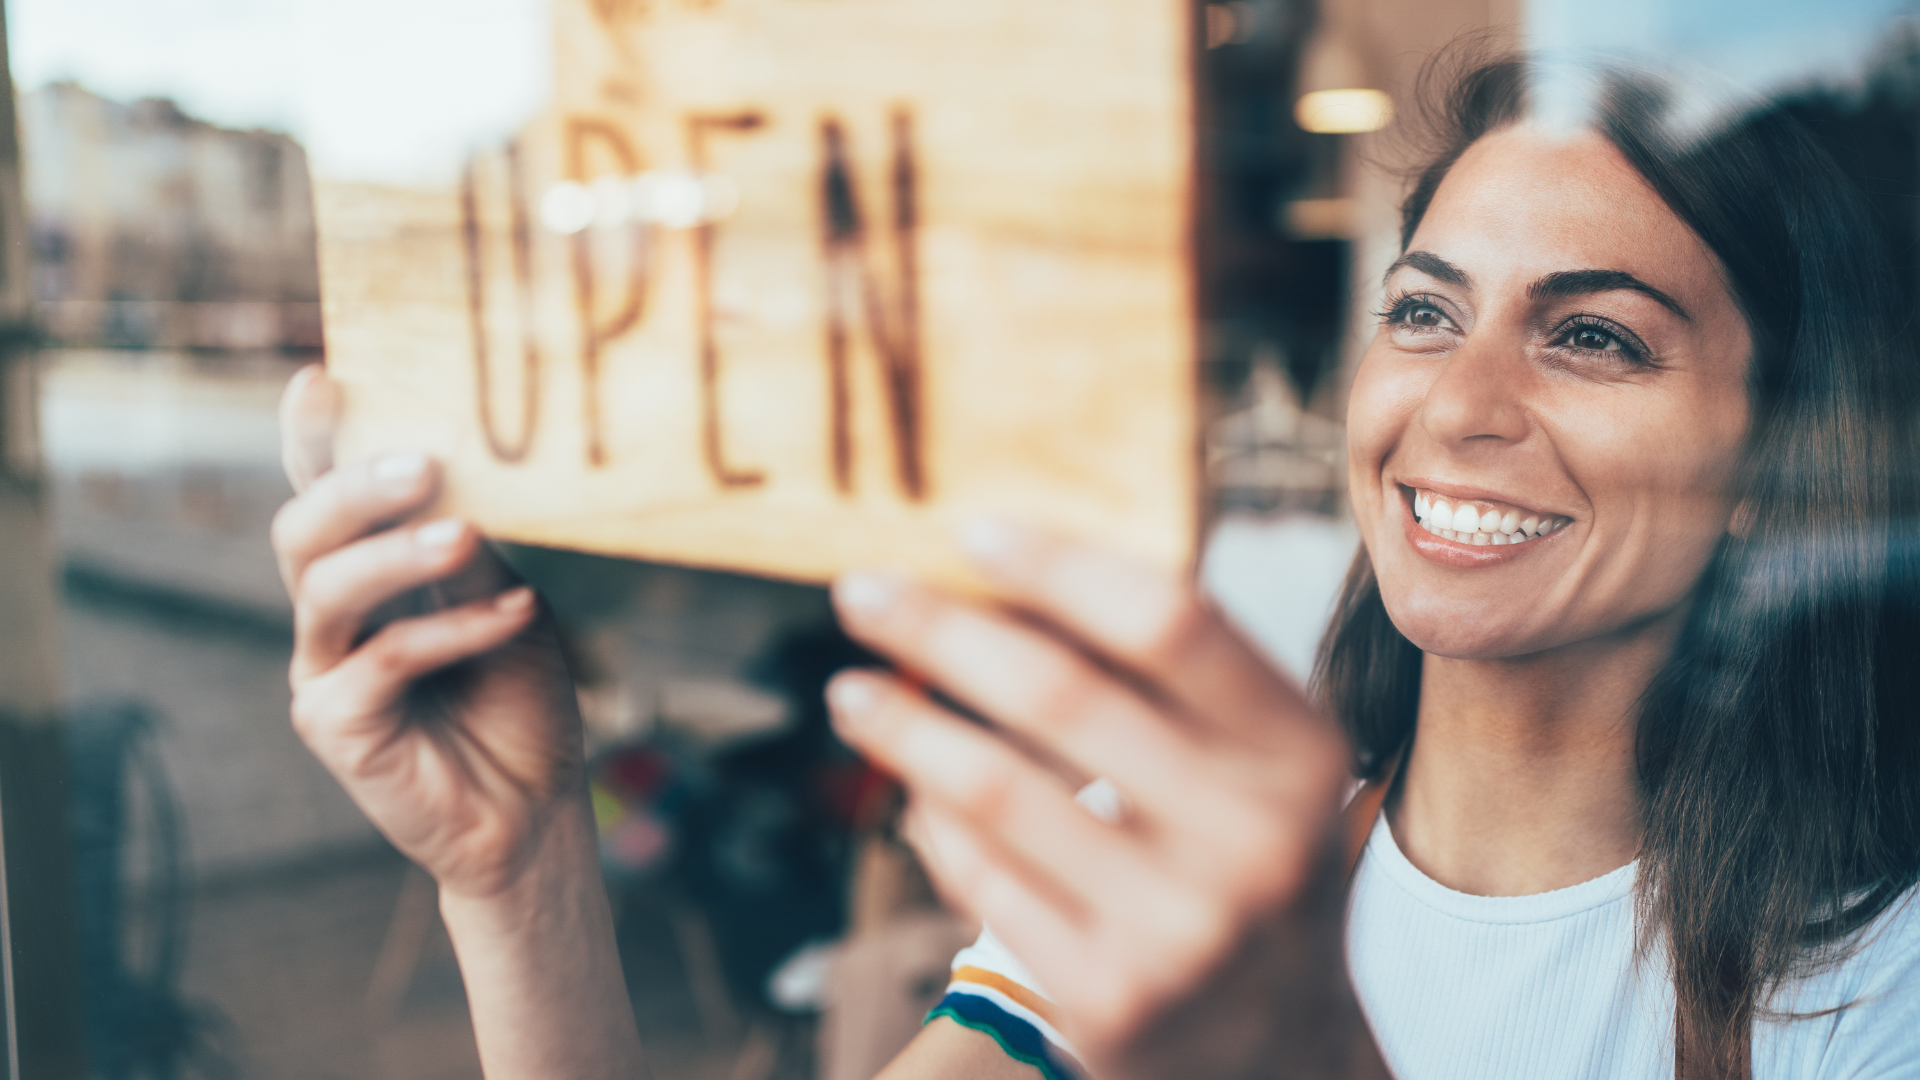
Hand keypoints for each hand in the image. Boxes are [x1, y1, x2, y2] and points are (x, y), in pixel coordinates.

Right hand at [272, 365, 588, 898]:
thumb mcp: (509, 604)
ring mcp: (324, 671)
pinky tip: (514, 615)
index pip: (326, 493)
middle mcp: (330, 616)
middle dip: (353, 487)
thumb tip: (459, 473)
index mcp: (367, 573)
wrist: (536, 811)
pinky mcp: (336, 727)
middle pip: (303, 531)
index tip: (322, 378)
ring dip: (396, 553)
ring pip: (327, 589)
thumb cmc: (519, 700)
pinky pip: (383, 661)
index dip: (313, 439)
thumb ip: (474, 549)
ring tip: (462, 532)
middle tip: (423, 462)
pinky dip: (452, 631)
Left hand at [827, 522, 1384, 1079]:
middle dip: (940, 629)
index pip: (1168, 622)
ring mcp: (1181, 928)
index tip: (968, 530)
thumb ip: (1171, 679)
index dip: (1059, 564)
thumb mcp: (1259, 767)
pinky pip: (984, 880)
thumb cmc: (1246, 864)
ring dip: (904, 726)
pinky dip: (934, 822)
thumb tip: (1006, 574)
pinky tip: (911, 791)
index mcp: (1297, 753)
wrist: (1281, 1048)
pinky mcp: (1111, 999)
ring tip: (851, 691)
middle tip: (859, 591)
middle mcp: (1253, 839)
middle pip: (1061, 692)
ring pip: (997, 790)